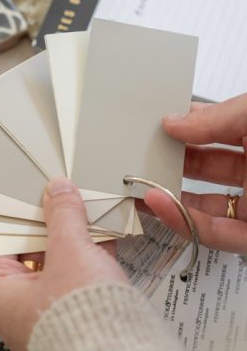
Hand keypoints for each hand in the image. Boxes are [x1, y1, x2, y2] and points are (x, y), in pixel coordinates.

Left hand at [0, 177, 127, 349]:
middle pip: (26, 247)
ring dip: (70, 232)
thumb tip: (59, 192)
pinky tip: (100, 228)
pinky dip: (88, 250)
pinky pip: (76, 270)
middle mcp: (18, 303)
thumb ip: (64, 216)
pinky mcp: (75, 307)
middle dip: (46, 220)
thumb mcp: (70, 253)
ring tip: (78, 205)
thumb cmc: (80, 326)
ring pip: (55, 257)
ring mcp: (48, 305)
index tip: (21, 194)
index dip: (8, 214)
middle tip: (54, 194)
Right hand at [145, 94, 246, 252]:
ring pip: (202, 207)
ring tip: (138, 183)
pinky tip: (157, 204)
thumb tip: (173, 122)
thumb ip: (214, 118)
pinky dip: (182, 221)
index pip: (212, 129)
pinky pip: (213, 234)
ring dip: (167, 197)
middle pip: (202, 169)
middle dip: (168, 163)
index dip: (182, 126)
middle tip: (139, 156)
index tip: (154, 126)